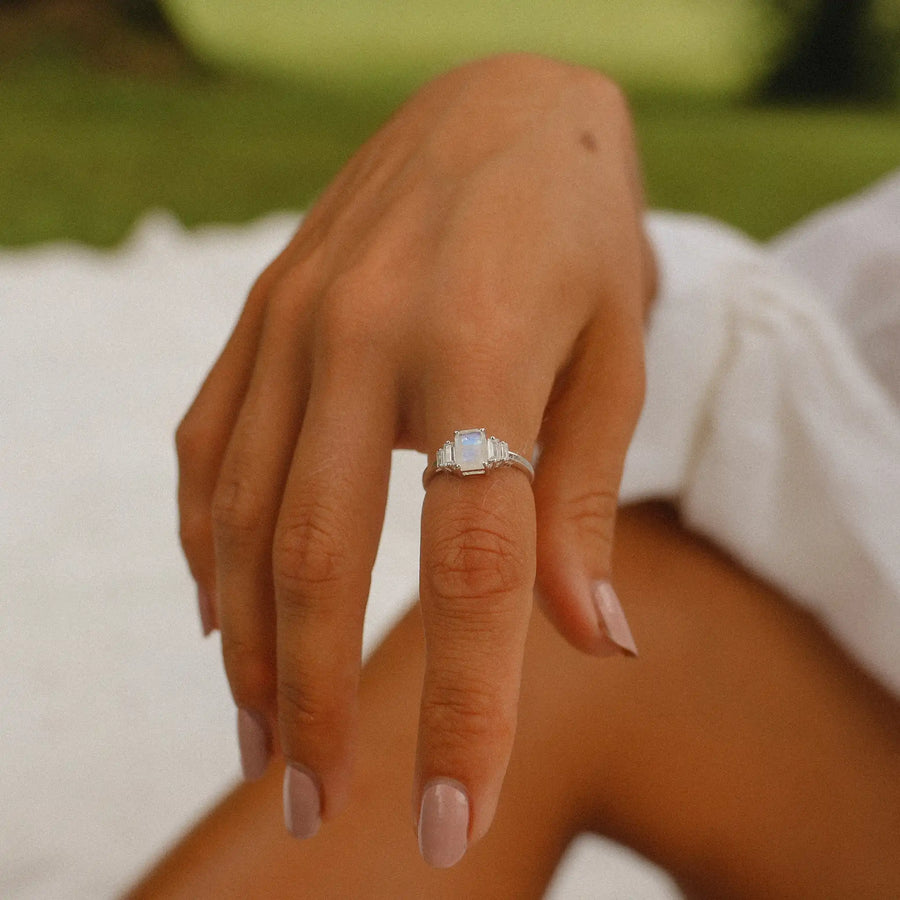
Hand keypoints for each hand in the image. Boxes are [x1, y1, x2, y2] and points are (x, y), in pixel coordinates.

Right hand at [175, 53, 653, 867]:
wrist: (501, 105)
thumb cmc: (578, 231)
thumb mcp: (614, 356)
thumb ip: (580, 499)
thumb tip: (590, 642)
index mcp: (480, 347)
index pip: (470, 568)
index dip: (463, 707)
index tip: (446, 818)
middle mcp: (361, 336)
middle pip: (319, 558)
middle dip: (316, 703)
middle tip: (323, 807)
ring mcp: (291, 321)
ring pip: (241, 517)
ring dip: (247, 645)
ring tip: (265, 742)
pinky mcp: (257, 315)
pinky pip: (208, 451)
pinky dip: (207, 548)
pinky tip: (222, 618)